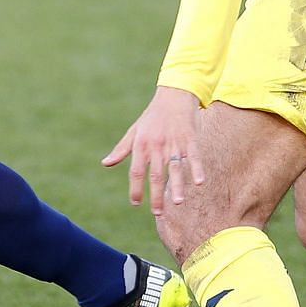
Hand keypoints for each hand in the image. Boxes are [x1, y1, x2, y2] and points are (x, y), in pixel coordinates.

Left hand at [103, 87, 206, 214]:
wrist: (174, 93)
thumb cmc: (152, 115)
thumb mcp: (134, 131)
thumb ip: (121, 149)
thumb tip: (106, 163)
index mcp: (141, 145)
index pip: (136, 171)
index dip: (135, 188)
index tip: (135, 202)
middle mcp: (157, 146)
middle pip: (156, 174)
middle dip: (156, 195)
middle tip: (157, 212)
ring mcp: (174, 143)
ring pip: (175, 168)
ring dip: (177, 186)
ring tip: (178, 202)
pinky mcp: (190, 138)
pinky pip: (193, 156)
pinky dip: (197, 169)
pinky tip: (199, 182)